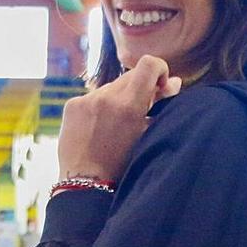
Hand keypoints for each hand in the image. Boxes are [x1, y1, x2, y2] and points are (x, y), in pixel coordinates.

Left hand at [58, 55, 181, 181]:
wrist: (86, 183)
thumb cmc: (122, 164)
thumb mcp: (147, 135)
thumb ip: (161, 105)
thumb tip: (174, 81)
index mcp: (129, 105)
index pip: (149, 64)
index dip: (159, 70)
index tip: (159, 87)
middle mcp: (106, 97)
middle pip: (130, 76)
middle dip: (139, 89)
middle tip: (138, 112)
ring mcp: (86, 99)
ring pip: (111, 87)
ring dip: (118, 99)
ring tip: (115, 126)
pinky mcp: (72, 104)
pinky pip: (92, 97)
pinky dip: (99, 107)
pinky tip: (98, 128)